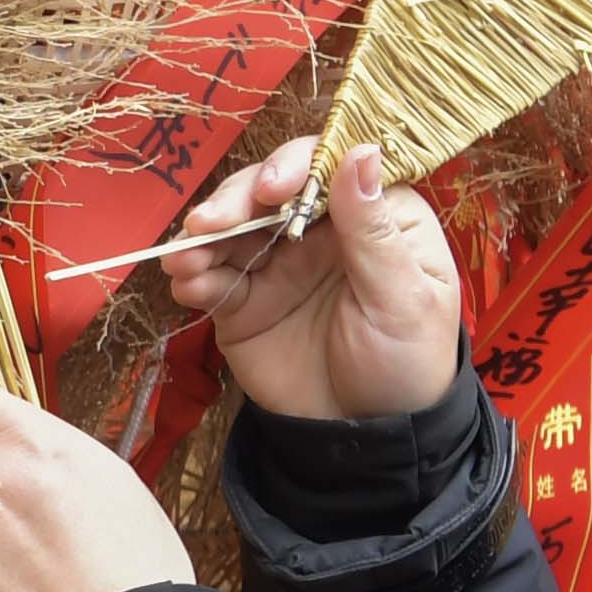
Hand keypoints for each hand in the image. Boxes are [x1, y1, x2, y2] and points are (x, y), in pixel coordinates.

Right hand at [166, 136, 463, 424]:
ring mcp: (278, 263)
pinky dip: (193, 275)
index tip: (271, 189)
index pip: (330, 165)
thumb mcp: (403, 298)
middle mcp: (321, 229)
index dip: (294, 165)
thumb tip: (361, 152)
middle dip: (235, 200)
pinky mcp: (245, 301)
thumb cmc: (407, 364)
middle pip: (269, 188)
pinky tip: (186, 282)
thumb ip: (373, 229)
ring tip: (185, 257)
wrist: (367, 440)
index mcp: (373, 216)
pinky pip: (212, 277)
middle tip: (209, 224)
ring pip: (233, 227)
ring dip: (203, 235)